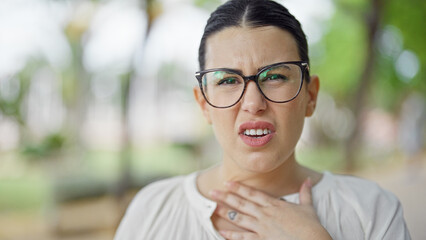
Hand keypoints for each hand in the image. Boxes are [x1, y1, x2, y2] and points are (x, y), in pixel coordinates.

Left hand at [209, 178, 331, 239]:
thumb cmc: (311, 227)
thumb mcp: (308, 207)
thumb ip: (305, 193)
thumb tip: (308, 179)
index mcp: (275, 205)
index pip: (252, 194)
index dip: (239, 188)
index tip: (227, 182)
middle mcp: (265, 214)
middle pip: (241, 204)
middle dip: (225, 197)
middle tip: (212, 192)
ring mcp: (262, 228)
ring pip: (239, 218)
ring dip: (225, 213)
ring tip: (213, 208)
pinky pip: (244, 238)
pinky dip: (232, 235)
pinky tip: (222, 232)